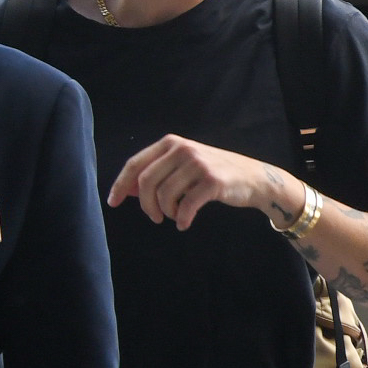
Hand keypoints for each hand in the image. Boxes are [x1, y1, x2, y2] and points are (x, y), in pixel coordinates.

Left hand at [108, 136, 289, 230]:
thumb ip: (159, 172)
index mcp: (171, 143)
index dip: (121, 185)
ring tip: (174, 217)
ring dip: (166, 212)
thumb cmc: (215, 174)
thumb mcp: (184, 166)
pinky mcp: (212, 181)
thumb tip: (130, 190)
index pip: (135, 164)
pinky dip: (182, 219)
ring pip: (165, 195)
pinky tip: (184, 223)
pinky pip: (186, 205)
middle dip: (146, 205)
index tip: (113, 202)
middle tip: (154, 218)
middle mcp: (182, 149)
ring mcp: (198, 164)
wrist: (254, 178)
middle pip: (147, 182)